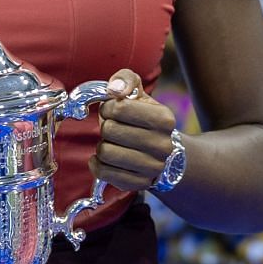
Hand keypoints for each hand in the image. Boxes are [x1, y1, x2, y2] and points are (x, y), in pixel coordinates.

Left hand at [91, 69, 179, 191]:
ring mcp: (152, 167)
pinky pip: (104, 172)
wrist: (164, 154)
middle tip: (113, 128)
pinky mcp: (139, 184)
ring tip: (113, 143)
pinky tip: (106, 159)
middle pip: (110, 130)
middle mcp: (162, 145)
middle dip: (106, 126)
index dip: (109, 107)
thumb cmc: (144, 120)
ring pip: (105, 152)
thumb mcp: (140, 95)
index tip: (113, 110)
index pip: (120, 107)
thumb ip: (126, 79)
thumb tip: (114, 88)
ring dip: (102, 145)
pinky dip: (98, 164)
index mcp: (164, 119)